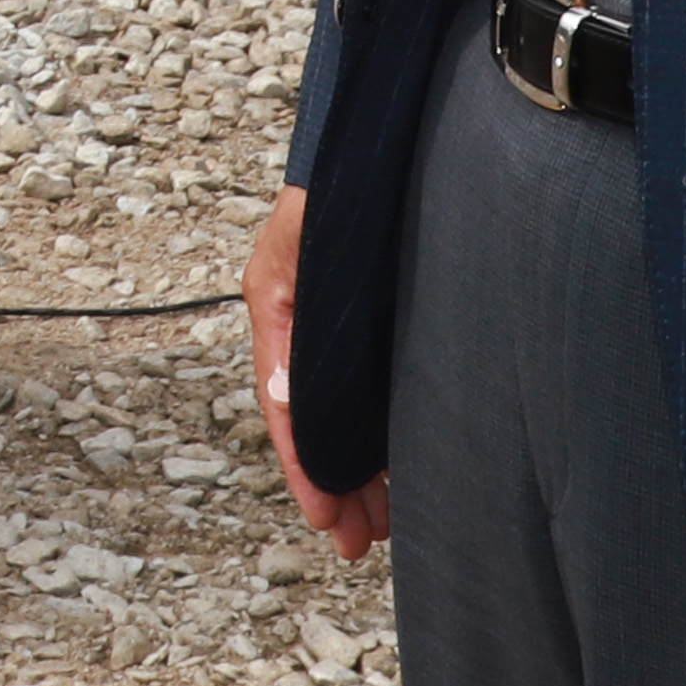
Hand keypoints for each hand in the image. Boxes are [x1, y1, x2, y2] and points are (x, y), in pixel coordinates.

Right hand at [247, 190, 385, 559]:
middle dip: (340, 488)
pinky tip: (403, 465)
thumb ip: (288, 325)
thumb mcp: (294, 254)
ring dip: (365, 470)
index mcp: (282, 313)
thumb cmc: (332, 187)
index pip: (290, 409)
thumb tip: (284, 395)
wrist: (377, 143)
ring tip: (384, 522)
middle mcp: (315, 331)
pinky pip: (381, 392)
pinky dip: (386, 433)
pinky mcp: (385, 327)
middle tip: (360, 542)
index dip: (306, 468)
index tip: (325, 519)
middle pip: (324, 425)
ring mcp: (351, 331)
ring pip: (355, 416)